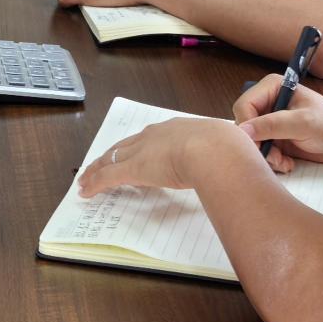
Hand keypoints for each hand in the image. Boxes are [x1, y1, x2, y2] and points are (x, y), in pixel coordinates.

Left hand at [77, 116, 250, 198]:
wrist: (215, 150)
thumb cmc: (227, 150)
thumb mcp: (226, 149)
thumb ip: (225, 156)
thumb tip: (237, 166)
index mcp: (178, 129)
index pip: (151, 138)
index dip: (139, 146)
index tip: (133, 153)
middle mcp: (155, 135)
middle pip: (125, 145)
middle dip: (111, 154)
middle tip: (99, 164)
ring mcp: (143, 151)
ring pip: (111, 158)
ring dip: (97, 169)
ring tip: (86, 179)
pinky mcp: (133, 169)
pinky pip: (107, 176)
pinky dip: (94, 184)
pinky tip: (85, 192)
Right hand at [231, 74, 322, 173]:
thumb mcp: (303, 123)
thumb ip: (273, 125)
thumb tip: (243, 130)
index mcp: (271, 87)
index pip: (243, 106)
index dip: (248, 128)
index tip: (261, 146)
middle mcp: (266, 101)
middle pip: (244, 125)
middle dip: (258, 145)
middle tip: (276, 158)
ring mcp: (268, 120)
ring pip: (250, 141)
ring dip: (265, 156)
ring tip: (284, 162)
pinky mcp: (272, 136)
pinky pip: (259, 150)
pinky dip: (271, 160)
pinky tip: (286, 163)